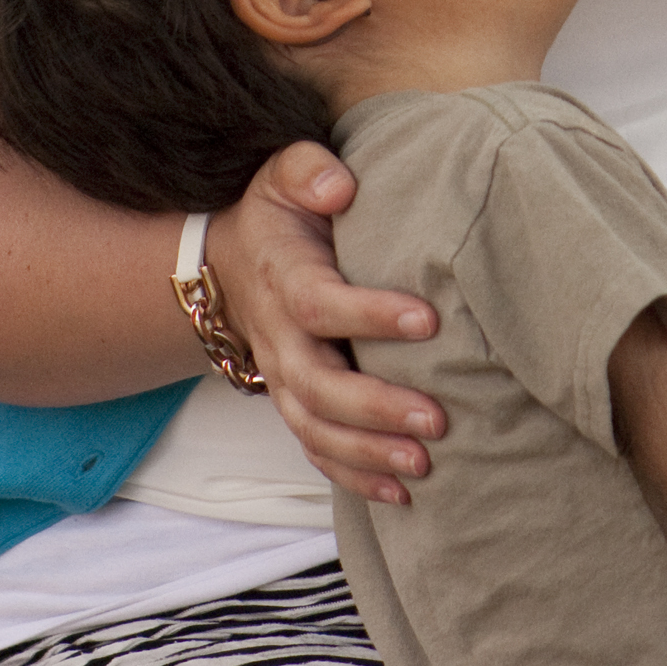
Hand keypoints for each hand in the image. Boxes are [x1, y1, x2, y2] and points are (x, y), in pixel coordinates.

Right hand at [202, 142, 445, 504]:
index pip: (322, 305)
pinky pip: (317, 451)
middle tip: (437, 418)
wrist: (229, 265)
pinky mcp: (295, 404)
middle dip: (376, 407)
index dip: (371, 315)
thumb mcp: (282, 175)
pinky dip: (355, 478)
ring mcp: (284, 379)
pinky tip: (403, 494)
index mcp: (285, 282)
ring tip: (424, 463)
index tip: (429, 319)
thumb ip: (307, 171)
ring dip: (368, 453)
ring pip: (316, 430)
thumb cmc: (277, 216)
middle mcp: (280, 341)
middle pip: (318, 386)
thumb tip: (339, 187)